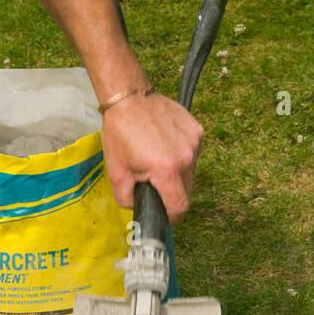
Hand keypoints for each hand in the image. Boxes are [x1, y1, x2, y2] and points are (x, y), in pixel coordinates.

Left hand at [101, 91, 203, 223]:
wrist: (129, 98)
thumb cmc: (120, 133)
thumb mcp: (116, 173)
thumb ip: (126, 199)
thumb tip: (137, 208)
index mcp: (166, 170)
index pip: (180, 207)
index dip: (172, 217)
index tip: (165, 215)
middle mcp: (186, 157)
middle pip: (187, 191)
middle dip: (172, 195)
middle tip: (155, 185)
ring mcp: (194, 143)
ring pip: (191, 173)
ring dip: (178, 175)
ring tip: (158, 161)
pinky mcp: (197, 131)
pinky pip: (192, 155)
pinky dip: (181, 157)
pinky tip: (165, 147)